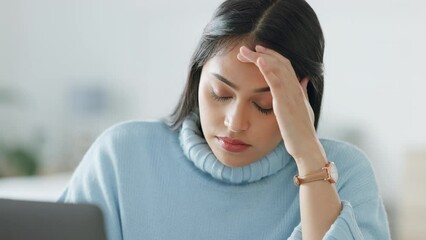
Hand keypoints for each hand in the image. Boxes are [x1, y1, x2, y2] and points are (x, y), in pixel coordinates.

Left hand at [237, 45, 324, 166]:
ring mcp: (291, 95)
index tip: (258, 51)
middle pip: (280, 63)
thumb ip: (301, 93)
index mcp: (297, 89)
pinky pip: (276, 82)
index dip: (272, 56)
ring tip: (245, 52)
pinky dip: (268, 69)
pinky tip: (258, 61)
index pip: (285, 66)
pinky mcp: (284, 103)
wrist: (306, 146)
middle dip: (262, 53)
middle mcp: (296, 88)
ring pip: (277, 68)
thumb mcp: (303, 108)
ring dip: (259, 57)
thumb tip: (304, 79)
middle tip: (246, 49)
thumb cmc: (301, 131)